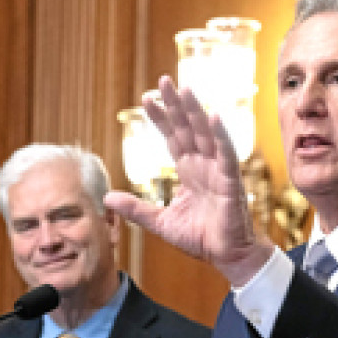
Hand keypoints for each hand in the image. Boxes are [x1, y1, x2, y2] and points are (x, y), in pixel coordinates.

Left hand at [104, 76, 274, 286]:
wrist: (226, 256)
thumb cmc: (200, 238)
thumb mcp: (160, 222)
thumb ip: (136, 209)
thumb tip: (107, 198)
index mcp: (188, 171)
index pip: (172, 138)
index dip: (161, 119)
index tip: (147, 99)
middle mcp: (203, 165)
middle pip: (187, 128)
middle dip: (176, 105)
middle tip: (164, 81)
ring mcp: (218, 171)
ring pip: (206, 134)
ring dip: (196, 111)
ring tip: (186, 89)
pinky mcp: (231, 182)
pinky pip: (227, 155)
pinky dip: (221, 136)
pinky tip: (213, 117)